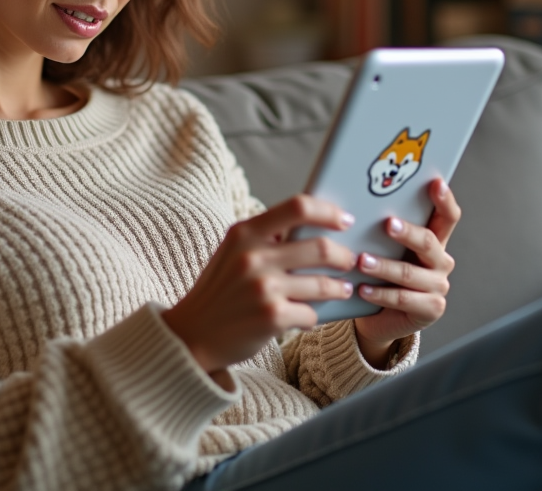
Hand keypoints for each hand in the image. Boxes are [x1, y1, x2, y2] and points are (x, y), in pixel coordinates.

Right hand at [162, 195, 357, 375]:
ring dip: (339, 288)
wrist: (191, 334)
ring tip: (343, 289)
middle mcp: (253, 256)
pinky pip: (311, 314)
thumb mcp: (233, 252)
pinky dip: (313, 316)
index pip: (298, 207)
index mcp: (244, 233)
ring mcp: (263, 287)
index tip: (345, 220)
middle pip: (321, 247)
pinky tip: (308, 316)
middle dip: (344, 256)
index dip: (328, 211)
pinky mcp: (272, 317)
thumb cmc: (221, 291)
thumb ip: (267, 238)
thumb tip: (319, 229)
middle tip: (350, 261)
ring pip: (323, 284)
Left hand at [353, 178, 460, 364]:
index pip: (448, 217)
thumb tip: (359, 202)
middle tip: (387, 224)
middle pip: (429, 242)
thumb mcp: (385, 249)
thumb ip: (382, 230)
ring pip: (410, 273)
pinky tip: (362, 289)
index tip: (435, 183)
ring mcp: (438, 287)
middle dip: (407, 232)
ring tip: (362, 261)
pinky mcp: (430, 310)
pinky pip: (403, 300)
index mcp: (435, 241)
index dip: (445, 200)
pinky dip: (381, 294)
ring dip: (384, 266)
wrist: (379, 317)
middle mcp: (441, 262)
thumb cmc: (380, 274)